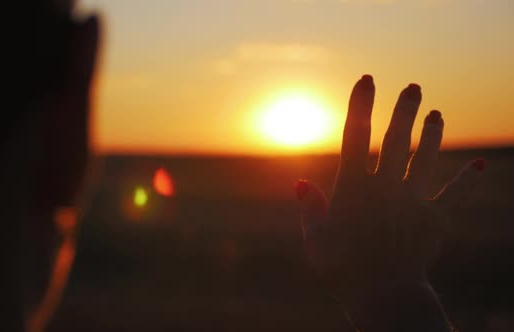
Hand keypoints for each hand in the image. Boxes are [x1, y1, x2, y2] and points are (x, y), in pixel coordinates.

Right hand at [296, 75, 484, 330]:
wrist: (384, 298)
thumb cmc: (342, 270)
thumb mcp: (315, 240)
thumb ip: (309, 209)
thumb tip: (299, 182)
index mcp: (353, 188)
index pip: (355, 136)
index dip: (361, 104)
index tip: (367, 79)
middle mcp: (385, 187)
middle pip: (398, 138)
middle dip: (405, 110)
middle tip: (414, 87)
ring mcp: (413, 201)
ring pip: (426, 158)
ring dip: (433, 134)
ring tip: (437, 113)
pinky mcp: (436, 219)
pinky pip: (455, 195)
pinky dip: (468, 180)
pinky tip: (481, 166)